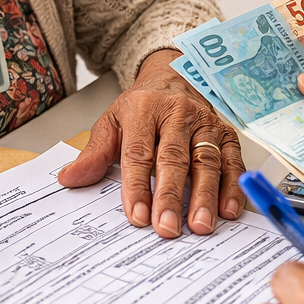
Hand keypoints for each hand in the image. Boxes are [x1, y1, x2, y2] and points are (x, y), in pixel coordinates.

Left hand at [57, 48, 244, 237]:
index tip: (137, 216)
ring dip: (204, 196)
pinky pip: (233, 161)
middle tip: (167, 227)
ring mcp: (205, 122)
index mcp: (143, 110)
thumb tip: (70, 178)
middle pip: (174, 159)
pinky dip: (232, 187)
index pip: (139, 153)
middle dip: (170, 196)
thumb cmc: (141, 107)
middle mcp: (177, 113)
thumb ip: (94, 153)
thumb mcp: (112, 122)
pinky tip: (229, 210)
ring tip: (200, 225)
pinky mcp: (227, 132)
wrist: (172, 76)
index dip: (137, 186)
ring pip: (206, 162)